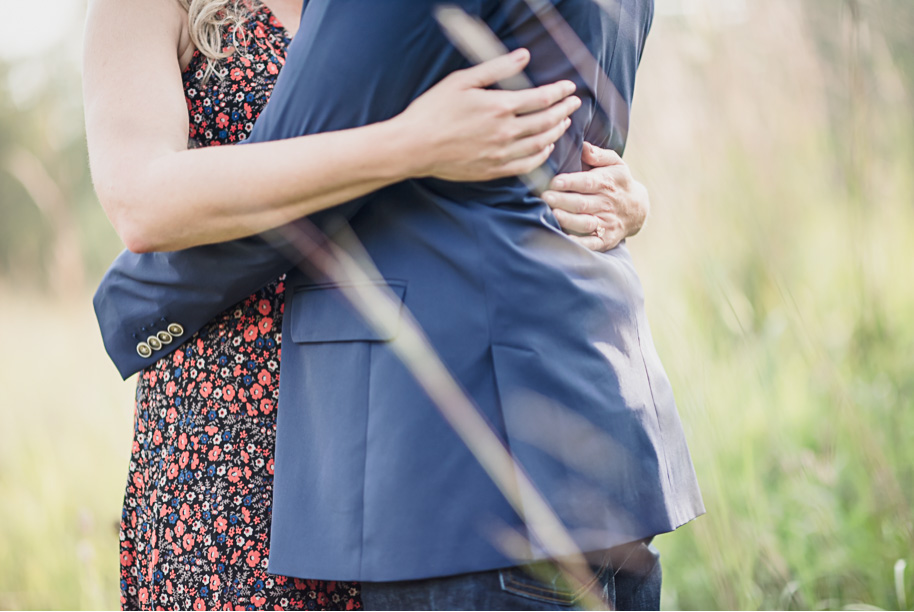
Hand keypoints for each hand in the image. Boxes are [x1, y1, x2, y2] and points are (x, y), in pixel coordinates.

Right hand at [395, 48, 581, 181]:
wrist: (413, 146)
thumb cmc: (433, 111)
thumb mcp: (462, 81)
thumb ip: (497, 69)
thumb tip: (524, 57)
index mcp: (499, 107)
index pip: (542, 98)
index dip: (559, 92)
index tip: (569, 87)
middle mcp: (505, 132)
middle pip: (547, 121)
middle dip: (564, 110)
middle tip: (573, 103)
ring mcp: (501, 154)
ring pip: (541, 144)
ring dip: (557, 132)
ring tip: (564, 123)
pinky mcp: (494, 170)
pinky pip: (528, 165)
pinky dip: (542, 156)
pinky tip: (546, 148)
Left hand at [542, 142, 649, 251]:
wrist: (637, 209)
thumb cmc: (617, 182)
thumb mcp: (615, 163)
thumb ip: (599, 155)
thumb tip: (583, 146)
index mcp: (607, 182)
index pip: (588, 182)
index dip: (571, 182)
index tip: (554, 182)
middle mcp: (607, 204)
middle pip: (582, 203)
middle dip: (563, 201)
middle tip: (545, 197)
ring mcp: (606, 223)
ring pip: (585, 223)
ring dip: (568, 220)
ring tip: (552, 215)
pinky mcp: (605, 240)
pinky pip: (592, 243)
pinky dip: (579, 243)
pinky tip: (565, 239)